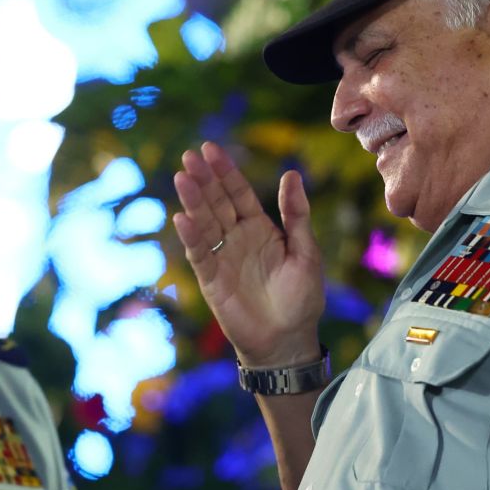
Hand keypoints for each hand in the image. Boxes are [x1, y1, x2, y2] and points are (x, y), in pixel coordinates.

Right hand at [172, 141, 324, 366]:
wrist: (288, 340)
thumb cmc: (302, 298)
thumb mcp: (306, 252)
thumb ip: (297, 215)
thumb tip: (291, 174)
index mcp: (260, 227)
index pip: (238, 192)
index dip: (225, 171)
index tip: (209, 149)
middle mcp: (237, 237)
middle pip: (217, 202)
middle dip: (204, 179)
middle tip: (189, 156)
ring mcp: (222, 257)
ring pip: (205, 223)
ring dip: (194, 201)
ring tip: (183, 178)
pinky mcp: (211, 280)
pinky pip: (199, 254)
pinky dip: (191, 237)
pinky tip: (182, 218)